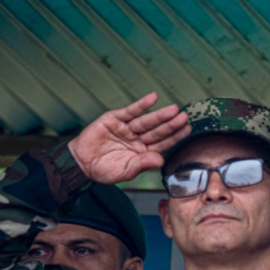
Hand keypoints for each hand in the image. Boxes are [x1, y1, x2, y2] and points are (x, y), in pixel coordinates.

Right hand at [68, 93, 190, 184]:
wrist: (81, 163)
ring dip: (160, 115)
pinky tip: (153, 98)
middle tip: (184, 117)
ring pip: (146, 121)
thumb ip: (142, 165)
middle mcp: (138, 139)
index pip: (163, 143)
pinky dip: (141, 104)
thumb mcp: (125, 171)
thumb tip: (160, 161)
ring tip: (173, 110)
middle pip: (157, 131)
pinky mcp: (115, 119)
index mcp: (143, 152)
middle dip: (170, 124)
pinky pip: (130, 111)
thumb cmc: (104, 170)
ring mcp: (127, 128)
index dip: (175, 137)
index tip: (187, 130)